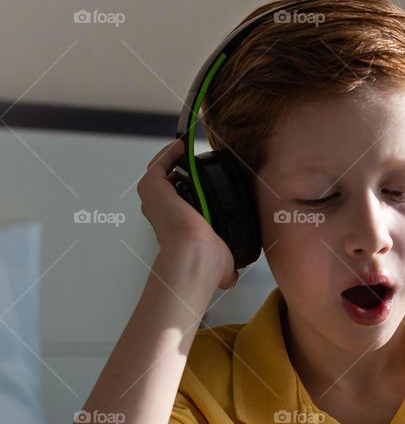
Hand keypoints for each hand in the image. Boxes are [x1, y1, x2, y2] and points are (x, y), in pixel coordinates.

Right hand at [137, 138, 238, 289]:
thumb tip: (232, 278)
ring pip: (160, 173)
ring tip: (188, 150)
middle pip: (167, 186)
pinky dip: (169, 153)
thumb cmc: (206, 263)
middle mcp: (162, 213)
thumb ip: (227, 270)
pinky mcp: (153, 187)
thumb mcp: (222, 267)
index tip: (205, 184)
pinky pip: (158, 164)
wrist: (196, 255)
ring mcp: (156, 199)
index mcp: (175, 228)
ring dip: (172, 159)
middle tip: (196, 163)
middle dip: (181, 173)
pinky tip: (183, 146)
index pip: (179, 205)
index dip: (191, 193)